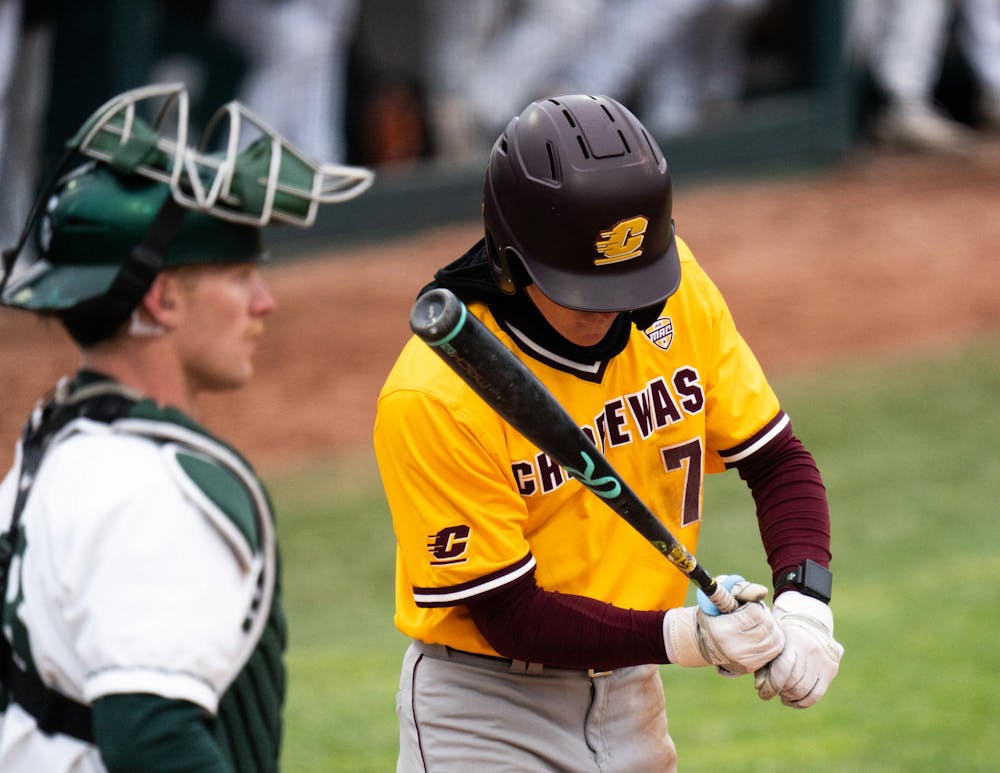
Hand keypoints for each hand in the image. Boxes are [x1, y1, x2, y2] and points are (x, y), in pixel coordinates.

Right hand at [663, 576, 784, 674]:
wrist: (705, 644)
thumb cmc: (714, 617)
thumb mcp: (720, 599)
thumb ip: (740, 590)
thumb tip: (762, 591)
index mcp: (724, 629)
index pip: (755, 613)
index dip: (755, 605)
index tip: (749, 605)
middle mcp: (735, 648)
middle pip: (767, 626)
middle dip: (766, 615)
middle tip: (757, 613)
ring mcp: (744, 660)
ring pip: (774, 638)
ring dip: (772, 627)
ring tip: (762, 623)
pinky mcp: (752, 666)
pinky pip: (775, 650)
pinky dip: (774, 639)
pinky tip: (765, 634)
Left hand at [754, 591, 843, 707]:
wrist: (810, 620)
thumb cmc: (784, 635)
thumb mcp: (774, 641)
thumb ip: (766, 661)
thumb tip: (759, 686)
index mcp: (793, 642)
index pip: (782, 670)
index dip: (771, 686)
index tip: (762, 692)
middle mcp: (810, 652)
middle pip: (793, 683)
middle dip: (780, 692)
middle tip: (772, 692)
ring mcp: (823, 662)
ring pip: (805, 691)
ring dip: (790, 698)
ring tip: (782, 696)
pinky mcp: (831, 670)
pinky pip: (817, 694)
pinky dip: (803, 702)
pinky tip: (793, 701)